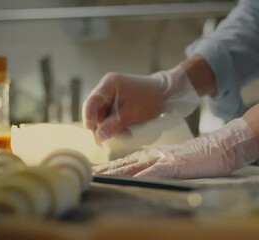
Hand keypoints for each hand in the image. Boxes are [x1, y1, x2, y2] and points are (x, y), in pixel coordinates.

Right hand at [83, 66, 199, 142]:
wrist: (169, 94)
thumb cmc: (150, 99)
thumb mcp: (130, 114)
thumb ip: (113, 125)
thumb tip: (98, 137)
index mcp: (108, 84)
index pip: (91, 103)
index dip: (89, 119)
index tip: (93, 134)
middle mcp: (108, 87)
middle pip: (97, 110)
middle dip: (103, 125)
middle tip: (110, 138)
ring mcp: (115, 94)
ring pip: (106, 115)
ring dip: (112, 127)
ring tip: (125, 134)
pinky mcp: (121, 102)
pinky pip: (114, 115)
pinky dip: (118, 124)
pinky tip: (127, 130)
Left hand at [93, 118, 258, 178]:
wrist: (222, 146)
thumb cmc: (205, 156)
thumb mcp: (182, 161)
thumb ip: (167, 165)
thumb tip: (154, 173)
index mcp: (159, 154)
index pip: (131, 161)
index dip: (114, 166)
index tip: (99, 171)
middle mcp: (158, 155)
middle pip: (127, 163)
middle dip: (108, 169)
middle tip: (90, 174)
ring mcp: (165, 159)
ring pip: (135, 166)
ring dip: (116, 172)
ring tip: (99, 177)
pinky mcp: (175, 165)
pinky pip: (154, 172)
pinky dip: (139, 176)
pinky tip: (128, 180)